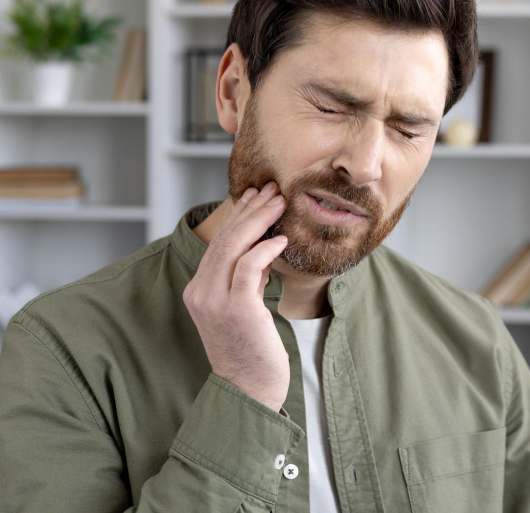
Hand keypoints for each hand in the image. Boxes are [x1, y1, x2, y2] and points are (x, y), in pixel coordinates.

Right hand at [183, 181, 289, 412]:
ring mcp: (216, 301)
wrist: (249, 390)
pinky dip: (265, 249)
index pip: (218, 243)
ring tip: (280, 202)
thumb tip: (265, 249)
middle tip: (272, 189)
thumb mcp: (245, 308)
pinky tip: (281, 240)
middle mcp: (201, 292)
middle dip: (250, 209)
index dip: (238, 215)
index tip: (256, 195)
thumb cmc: (252, 350)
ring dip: (259, 220)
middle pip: (225, 239)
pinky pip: (249, 267)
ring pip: (234, 247)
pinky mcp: (237, 309)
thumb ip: (247, 280)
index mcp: (199, 290)